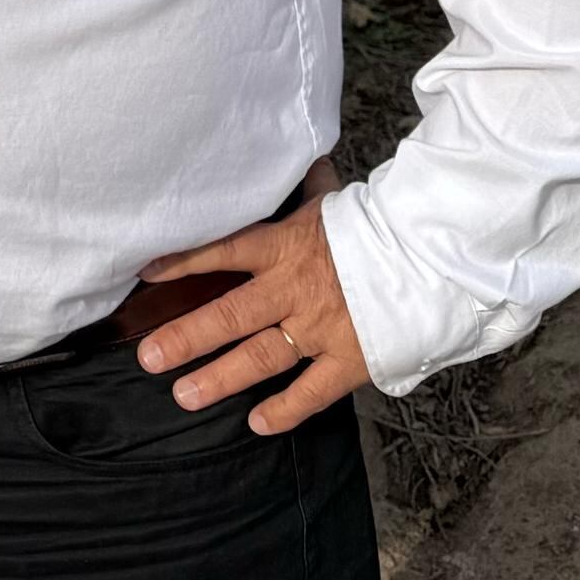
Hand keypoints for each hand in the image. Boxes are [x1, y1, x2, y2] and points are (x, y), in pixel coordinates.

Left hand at [136, 159, 367, 434]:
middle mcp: (295, 290)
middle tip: (149, 358)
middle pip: (229, 315)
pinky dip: (285, 410)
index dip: (182, 263)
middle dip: (185, 337)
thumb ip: (309, 189)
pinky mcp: (351, 359)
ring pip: (260, 356)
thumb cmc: (380, 226)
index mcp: (286, 247)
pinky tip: (257, 423)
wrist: (434, 255)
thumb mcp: (334, 202)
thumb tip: (302, 157)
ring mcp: (321, 328)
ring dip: (219, 377)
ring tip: (183, 395)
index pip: (222, 252)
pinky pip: (312, 392)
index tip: (145, 275)